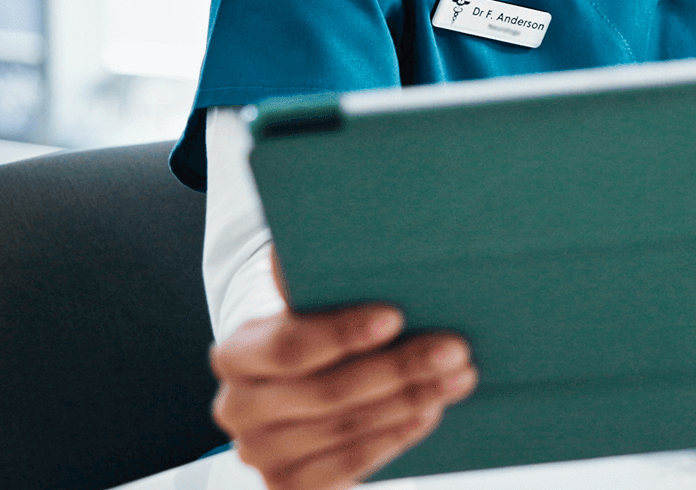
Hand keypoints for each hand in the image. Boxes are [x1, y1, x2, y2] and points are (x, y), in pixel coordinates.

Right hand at [210, 259, 477, 489]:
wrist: (297, 400)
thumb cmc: (315, 336)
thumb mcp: (309, 304)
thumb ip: (311, 276)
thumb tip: (328, 232)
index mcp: (237, 353)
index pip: (289, 345)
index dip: (343, 332)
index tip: (397, 315)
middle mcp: (238, 409)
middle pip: (326, 391)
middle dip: (398, 368)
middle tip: (454, 347)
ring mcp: (260, 454)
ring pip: (345, 428)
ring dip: (410, 401)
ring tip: (458, 376)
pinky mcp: (288, 486)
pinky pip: (349, 465)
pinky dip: (394, 438)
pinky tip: (430, 413)